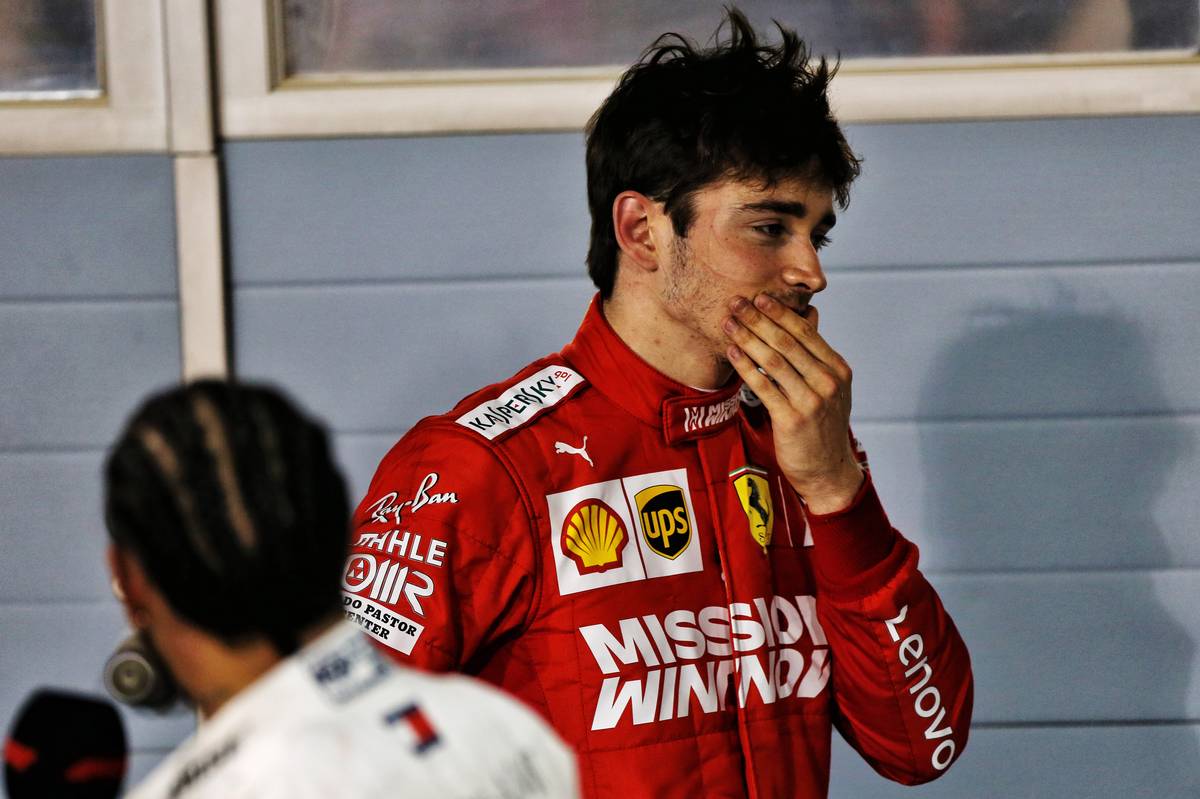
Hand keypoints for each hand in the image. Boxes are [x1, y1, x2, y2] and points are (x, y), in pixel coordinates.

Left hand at [723, 293, 862, 513]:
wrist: (827, 470)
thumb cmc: (823, 426)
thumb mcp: (829, 388)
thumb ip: (816, 355)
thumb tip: (808, 314)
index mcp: (838, 369)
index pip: (806, 332)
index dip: (780, 312)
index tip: (759, 297)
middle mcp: (827, 382)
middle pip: (787, 342)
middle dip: (758, 319)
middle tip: (737, 302)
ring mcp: (811, 401)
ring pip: (773, 360)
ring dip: (747, 338)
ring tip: (729, 323)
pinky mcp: (792, 419)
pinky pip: (764, 386)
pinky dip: (746, 366)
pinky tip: (732, 353)